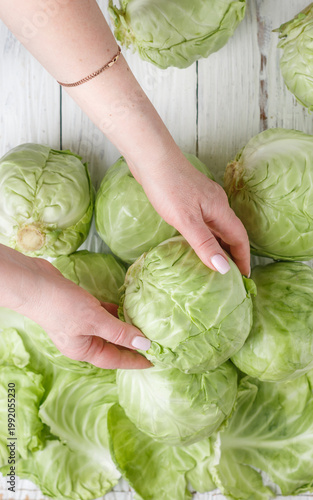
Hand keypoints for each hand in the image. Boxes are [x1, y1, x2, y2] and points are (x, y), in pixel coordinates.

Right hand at [1, 245, 150, 368]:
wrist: (34, 283)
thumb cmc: (61, 306)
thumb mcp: (94, 320)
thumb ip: (120, 332)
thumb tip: (144, 344)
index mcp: (84, 350)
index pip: (115, 359)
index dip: (135, 360)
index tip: (154, 361)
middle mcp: (82, 340)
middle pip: (113, 346)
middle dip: (132, 344)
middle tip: (154, 343)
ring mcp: (80, 324)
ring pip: (108, 329)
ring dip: (125, 327)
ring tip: (145, 325)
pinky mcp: (79, 308)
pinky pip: (102, 315)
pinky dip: (114, 312)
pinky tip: (126, 307)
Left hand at [130, 149, 249, 276]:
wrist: (151, 158)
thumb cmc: (168, 186)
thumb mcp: (186, 220)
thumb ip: (204, 244)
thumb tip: (224, 269)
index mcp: (220, 210)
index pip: (239, 238)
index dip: (243, 258)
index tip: (245, 278)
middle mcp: (215, 205)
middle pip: (230, 233)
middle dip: (233, 255)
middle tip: (231, 277)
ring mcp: (202, 201)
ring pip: (216, 228)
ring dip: (219, 246)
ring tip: (215, 266)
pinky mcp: (189, 199)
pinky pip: (203, 223)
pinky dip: (205, 237)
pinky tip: (196, 244)